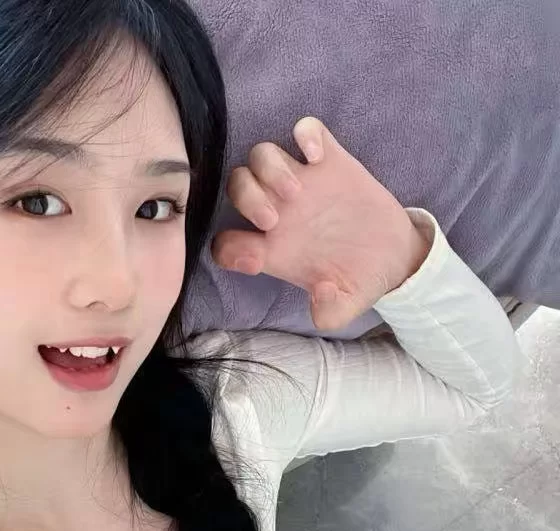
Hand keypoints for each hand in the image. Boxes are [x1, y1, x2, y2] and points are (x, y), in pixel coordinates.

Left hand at [211, 118, 430, 329]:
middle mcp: (279, 212)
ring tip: (296, 191)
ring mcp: (302, 182)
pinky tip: (316, 156)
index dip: (229, 250)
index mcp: (272, 249)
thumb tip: (321, 299)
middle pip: (237, 186)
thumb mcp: (345, 305)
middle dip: (246, 199)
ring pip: (261, 155)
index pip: (226, 244)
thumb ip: (330, 312)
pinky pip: (305, 130)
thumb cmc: (358, 280)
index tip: (254, 258)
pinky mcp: (330, 161)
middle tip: (272, 220)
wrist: (393, 257)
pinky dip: (305, 135)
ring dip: (268, 170)